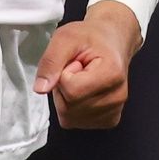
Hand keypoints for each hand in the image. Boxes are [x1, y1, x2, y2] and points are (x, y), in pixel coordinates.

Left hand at [32, 0, 141, 128]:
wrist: (111, 43)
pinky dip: (72, 109)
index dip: (64, 74)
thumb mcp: (66, 37)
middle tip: (75, 70)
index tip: (75, 62)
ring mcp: (114, 112)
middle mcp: (117, 98)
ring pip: (69, 117)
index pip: (71, 90)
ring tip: (79, 79)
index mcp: (112, 74)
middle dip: (63, 88)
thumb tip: (40, 89)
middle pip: (69, 107)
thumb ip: (51, 60)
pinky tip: (83, 92)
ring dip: (65, 99)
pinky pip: (76, 123)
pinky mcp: (109, 121)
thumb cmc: (90, 38)